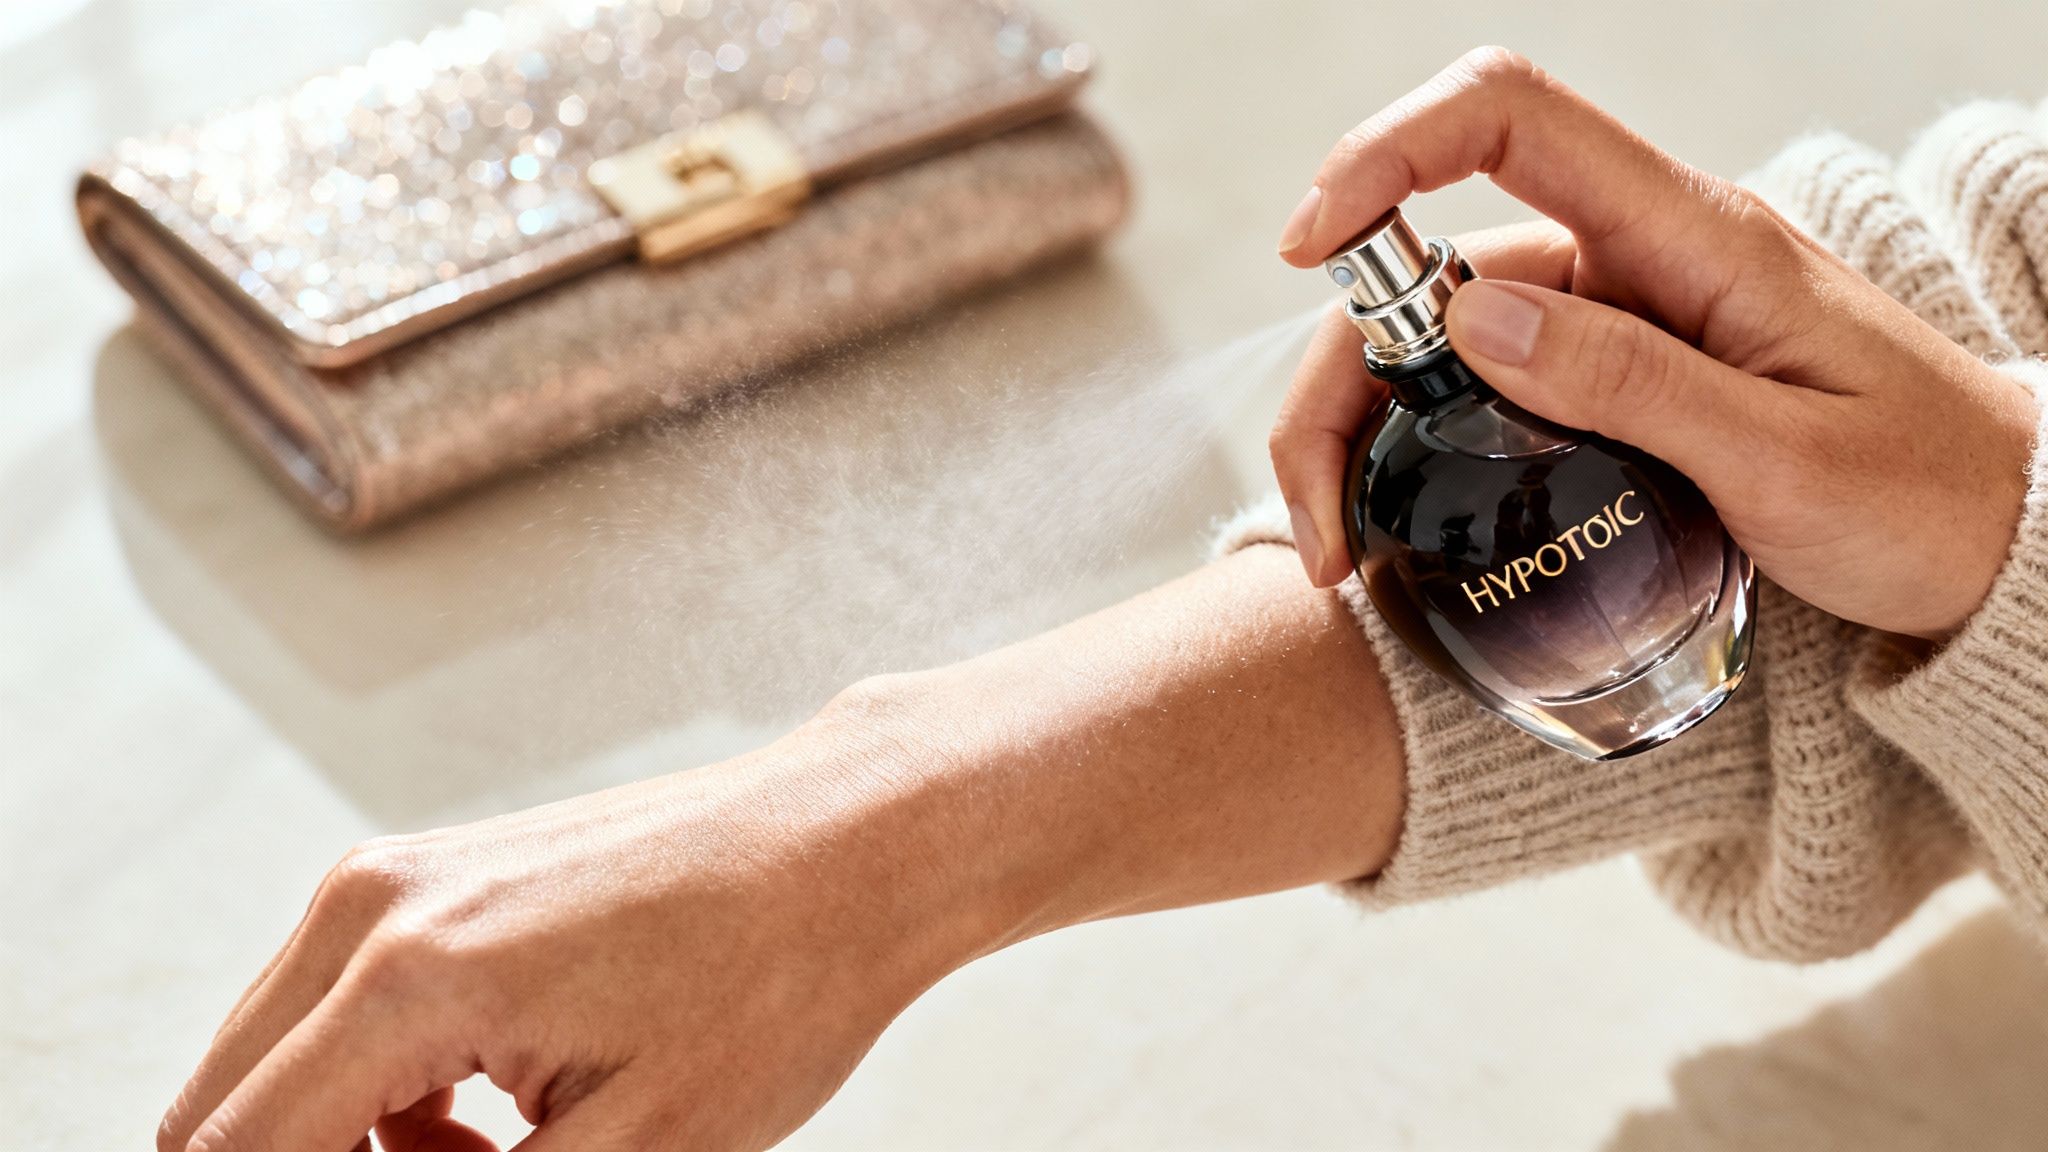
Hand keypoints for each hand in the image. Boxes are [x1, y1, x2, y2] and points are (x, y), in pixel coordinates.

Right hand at [155, 712, 981, 1151]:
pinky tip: (502, 1109)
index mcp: (408, 977)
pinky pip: (339, 1012)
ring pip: (278, 1062)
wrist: (848, 844)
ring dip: (352, 1142)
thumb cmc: (776, 978)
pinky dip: (384, 1087)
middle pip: (223, 1111)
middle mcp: (372, 906)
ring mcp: (397, 876)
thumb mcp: (636, 1151)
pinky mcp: (432, 875)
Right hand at [1271, 47, 2038, 639]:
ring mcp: (1620, 315)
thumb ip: (1631, 382)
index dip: (1389, 152)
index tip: (1309, 248)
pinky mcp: (1611, 373)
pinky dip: (1410, 442)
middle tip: (1318, 520)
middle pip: (1433, 255)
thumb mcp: (1785, 460)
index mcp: (1693, 236)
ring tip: (1338, 549)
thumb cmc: (1923, 499)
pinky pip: (1477, 380)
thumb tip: (1468, 316)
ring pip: (1436, 329)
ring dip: (1359, 426)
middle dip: (1340, 372)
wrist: (2002, 543)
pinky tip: (1389, 524)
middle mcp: (1639, 256)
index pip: (1509, 120)